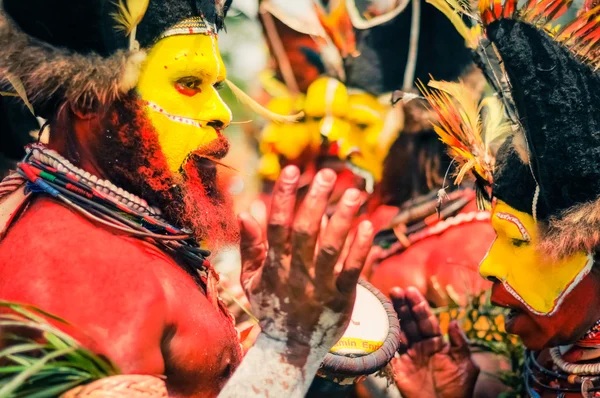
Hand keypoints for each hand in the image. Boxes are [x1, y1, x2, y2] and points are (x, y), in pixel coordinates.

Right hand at [238, 166, 372, 356]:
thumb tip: (246, 211)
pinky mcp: (341, 297)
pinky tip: (367, 226)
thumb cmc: (272, 306)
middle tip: (328, 175)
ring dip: (343, 219)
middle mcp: (296, 273)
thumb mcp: (252, 280)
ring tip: (355, 193)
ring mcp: (319, 285)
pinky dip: (360, 249)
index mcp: (274, 265)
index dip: (283, 197)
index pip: (277, 226)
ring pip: (331, 248)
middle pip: (305, 232)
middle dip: (316, 200)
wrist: (291, 348)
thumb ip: (250, 247)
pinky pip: (351, 270)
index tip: (292, 171)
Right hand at [391, 287, 478, 397]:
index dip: (419, 306)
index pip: (427, 320)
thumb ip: (460, 343)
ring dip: (394, 316)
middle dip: (404, 305)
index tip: (412, 291)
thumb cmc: (458, 390)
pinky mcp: (399, 368)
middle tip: (396, 290)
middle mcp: (422, 346)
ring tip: (388, 299)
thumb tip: (453, 321)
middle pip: (411, 322)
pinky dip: (385, 339)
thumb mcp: (465, 365)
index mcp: (437, 343)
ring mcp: (409, 356)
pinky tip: (381, 324)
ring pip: (400, 331)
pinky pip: (390, 351)